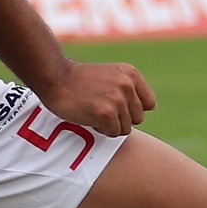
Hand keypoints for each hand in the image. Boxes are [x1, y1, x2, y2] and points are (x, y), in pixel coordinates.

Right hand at [34, 60, 154, 134]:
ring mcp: (118, 99)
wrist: (56, 78)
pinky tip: (90, 117)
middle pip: (138, 118)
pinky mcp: (106, 113)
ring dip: (111, 125)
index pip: (149, 104)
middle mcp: (128, 85)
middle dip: (122, 119)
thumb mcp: (112, 75)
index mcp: (132, 75)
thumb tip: (142, 112)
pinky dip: (102, 130)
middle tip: (102, 109)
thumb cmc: (81, 80)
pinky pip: (114, 132)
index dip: (133, 110)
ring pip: (126, 128)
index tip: (117, 107)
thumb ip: (128, 88)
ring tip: (95, 112)